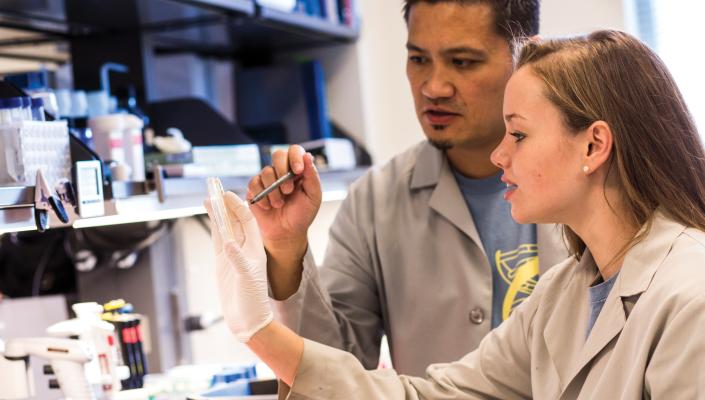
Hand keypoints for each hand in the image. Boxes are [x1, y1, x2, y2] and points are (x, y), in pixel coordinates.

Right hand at [205, 192, 272, 341]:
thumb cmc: (252, 301)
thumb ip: (238, 260)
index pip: (248, 220)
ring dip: (218, 213)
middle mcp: (245, 248)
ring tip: (208, 197)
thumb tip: (228, 243)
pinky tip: (210, 216)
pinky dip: (213, 227)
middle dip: (226, 204)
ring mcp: (232, 254)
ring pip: (224, 228)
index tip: (227, 195)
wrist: (248, 319)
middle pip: (235, 220)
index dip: (238, 206)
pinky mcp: (223, 262)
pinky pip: (217, 240)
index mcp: (255, 248)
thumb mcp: (247, 278)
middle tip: (215, 188)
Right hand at [247, 145, 320, 253]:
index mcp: (298, 170)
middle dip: (282, 171)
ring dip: (274, 191)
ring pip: (266, 172)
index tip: (298, 171)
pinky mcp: (255, 188)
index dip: (295, 157)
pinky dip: (262, 196)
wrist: (286, 233)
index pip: (295, 151)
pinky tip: (268, 206)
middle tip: (288, 190)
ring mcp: (267, 179)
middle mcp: (282, 171)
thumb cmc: (301, 215)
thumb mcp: (313, 197)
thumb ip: (312, 176)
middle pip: (277, 154)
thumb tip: (308, 155)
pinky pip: (254, 183)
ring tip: (279, 204)